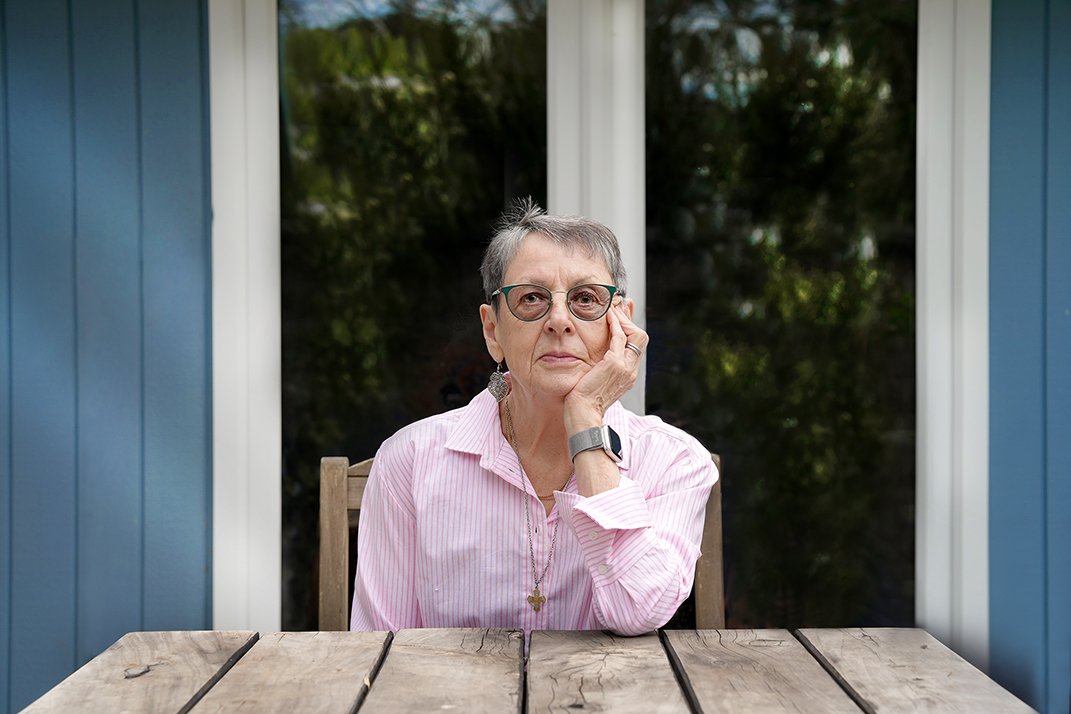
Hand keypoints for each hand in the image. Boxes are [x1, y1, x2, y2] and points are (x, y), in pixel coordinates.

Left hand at [563, 302, 647, 432]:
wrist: (583, 416)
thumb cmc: (583, 403)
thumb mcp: (595, 382)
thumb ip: (599, 369)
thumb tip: (594, 358)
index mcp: (628, 375)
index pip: (636, 345)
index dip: (631, 327)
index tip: (623, 313)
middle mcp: (631, 371)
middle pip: (640, 337)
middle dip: (629, 319)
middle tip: (618, 306)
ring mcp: (625, 368)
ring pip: (633, 334)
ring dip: (622, 318)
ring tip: (612, 307)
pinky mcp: (615, 364)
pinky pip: (618, 337)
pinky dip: (614, 323)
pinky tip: (606, 315)